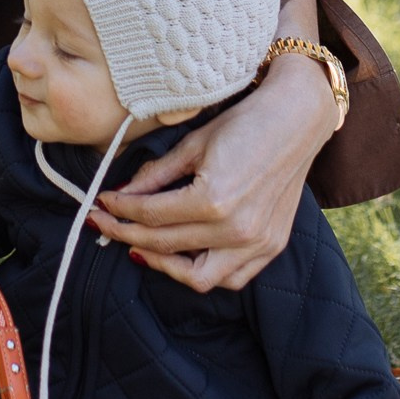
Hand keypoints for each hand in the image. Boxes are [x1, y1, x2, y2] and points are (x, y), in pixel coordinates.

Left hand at [96, 16, 336, 292]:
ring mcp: (257, 243)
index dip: (120, 209)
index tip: (102, 203)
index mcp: (214, 199)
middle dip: (127, 234)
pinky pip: (230, 278)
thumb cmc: (246, 123)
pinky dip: (202, 272)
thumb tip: (122, 192)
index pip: (151, 215)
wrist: (297, 120)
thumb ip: (156, 174)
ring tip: (140, 247)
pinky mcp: (271, 247)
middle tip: (105, 222)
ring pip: (196, 277)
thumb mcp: (193, 144)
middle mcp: (236, 229)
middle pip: (165, 245)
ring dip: (162, 264)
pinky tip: (183, 257)